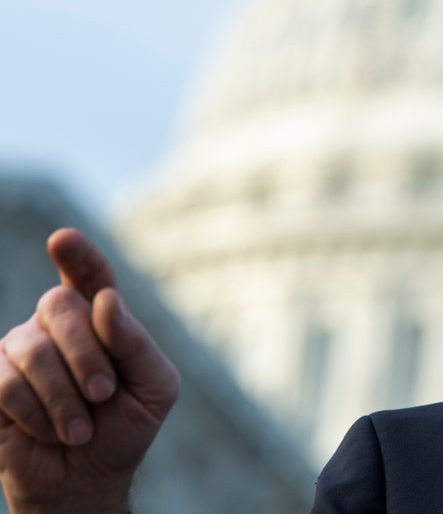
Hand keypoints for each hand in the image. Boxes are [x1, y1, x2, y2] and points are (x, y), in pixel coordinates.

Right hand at [0, 228, 179, 513]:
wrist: (87, 477)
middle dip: (87, 354)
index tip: (62, 239)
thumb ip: (135, 342)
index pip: (89, 274)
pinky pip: (6, 383)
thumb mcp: (153, 386)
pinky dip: (36, 414)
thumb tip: (107, 301)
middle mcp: (56, 323)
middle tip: (103, 395)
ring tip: (80, 429)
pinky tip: (48, 431)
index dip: (77, 255)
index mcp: (101, 316)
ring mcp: (19, 347)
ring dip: (64, 397)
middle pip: (60, 305)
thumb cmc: (126, 426)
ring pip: (32, 348)